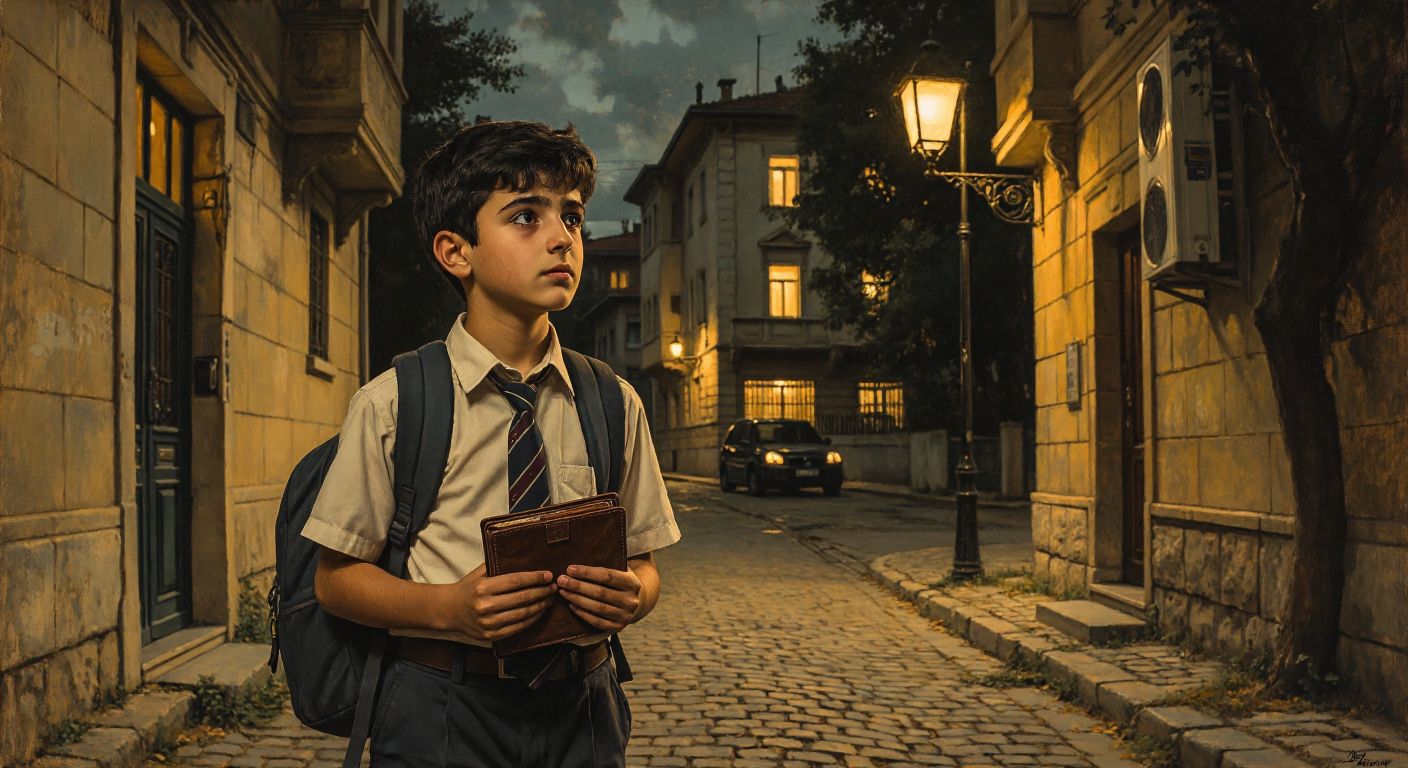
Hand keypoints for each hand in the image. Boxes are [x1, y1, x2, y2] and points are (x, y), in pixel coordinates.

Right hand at [442, 564, 556, 641]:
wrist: (448, 610)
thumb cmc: (468, 587)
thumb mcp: (479, 572)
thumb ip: (498, 564)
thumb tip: (525, 556)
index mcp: (483, 587)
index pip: (516, 581)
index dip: (534, 578)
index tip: (548, 575)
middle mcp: (485, 606)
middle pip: (522, 598)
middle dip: (542, 592)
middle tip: (554, 587)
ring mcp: (488, 623)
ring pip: (523, 614)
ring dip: (540, 606)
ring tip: (549, 598)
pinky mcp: (491, 636)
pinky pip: (518, 628)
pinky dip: (532, 619)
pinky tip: (539, 612)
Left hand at [556, 564, 641, 632]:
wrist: (636, 602)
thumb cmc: (620, 583)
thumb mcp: (620, 572)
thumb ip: (603, 569)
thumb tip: (575, 568)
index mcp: (632, 583)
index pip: (608, 576)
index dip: (587, 573)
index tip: (570, 569)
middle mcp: (631, 601)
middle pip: (600, 593)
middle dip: (578, 586)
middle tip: (561, 580)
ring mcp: (625, 616)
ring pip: (598, 608)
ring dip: (577, 599)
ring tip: (563, 592)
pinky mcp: (617, 627)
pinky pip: (597, 622)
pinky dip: (583, 614)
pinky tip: (571, 605)